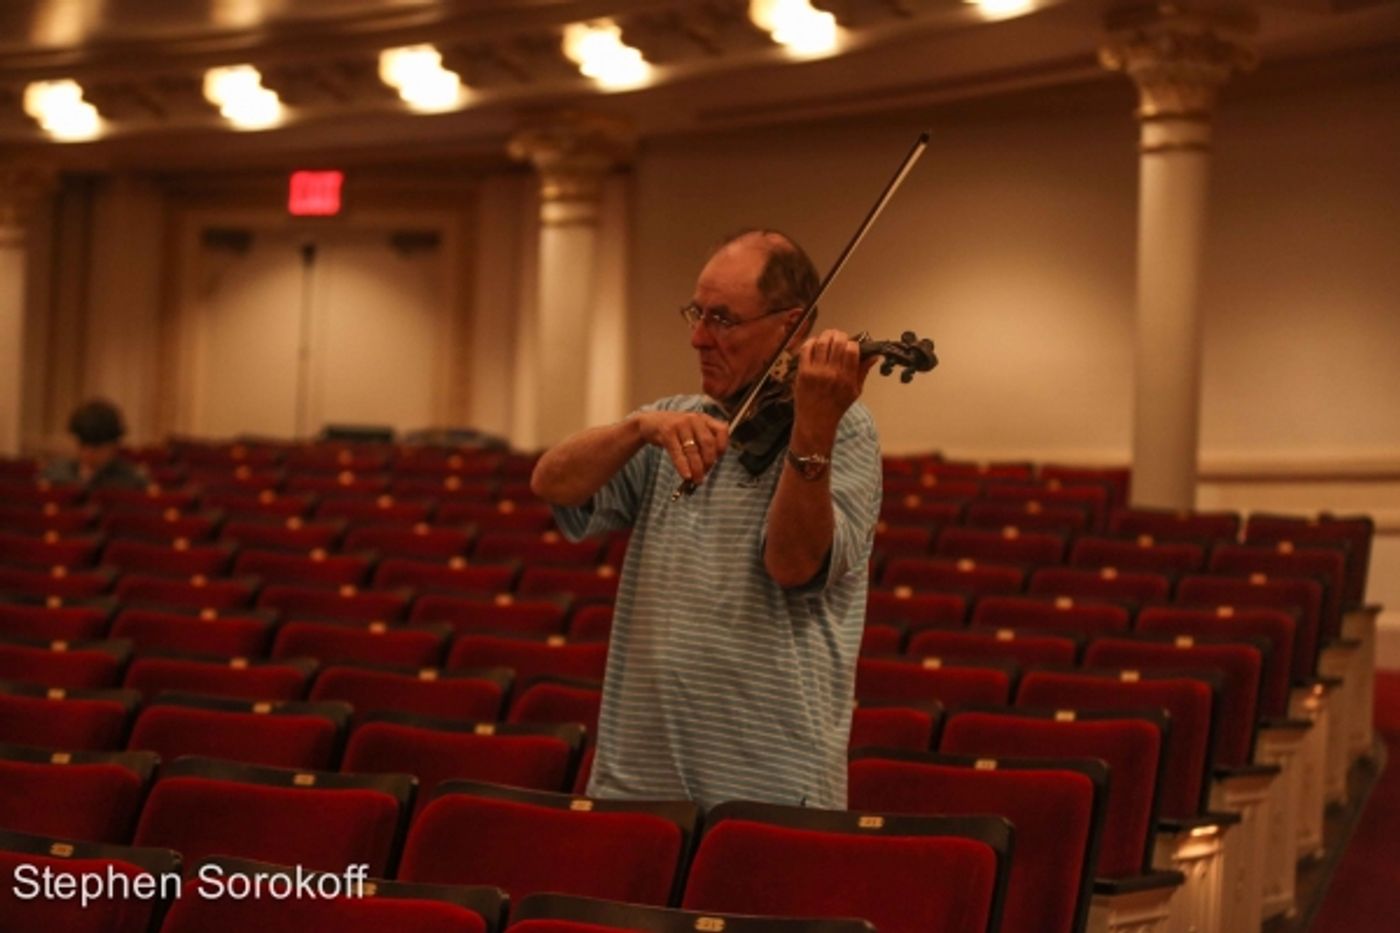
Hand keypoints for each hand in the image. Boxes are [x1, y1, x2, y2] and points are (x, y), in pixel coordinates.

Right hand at [636, 410, 729, 482]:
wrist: (650, 423)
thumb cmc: (675, 431)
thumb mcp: (692, 431)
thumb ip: (703, 443)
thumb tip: (708, 468)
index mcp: (704, 418)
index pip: (722, 430)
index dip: (722, 447)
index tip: (717, 461)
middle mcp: (694, 419)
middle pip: (708, 443)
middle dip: (708, 462)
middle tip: (704, 475)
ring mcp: (680, 424)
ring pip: (693, 450)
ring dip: (696, 468)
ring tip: (696, 481)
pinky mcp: (667, 432)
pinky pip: (677, 452)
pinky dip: (683, 466)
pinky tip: (686, 476)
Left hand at [791, 329, 876, 446]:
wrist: (816, 421)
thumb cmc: (836, 407)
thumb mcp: (855, 391)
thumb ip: (863, 371)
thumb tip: (874, 356)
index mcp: (847, 378)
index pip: (852, 349)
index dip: (853, 343)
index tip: (851, 345)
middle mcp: (832, 373)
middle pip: (837, 342)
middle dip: (840, 335)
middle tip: (840, 338)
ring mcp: (816, 372)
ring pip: (821, 342)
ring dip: (826, 335)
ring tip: (829, 337)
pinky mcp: (803, 372)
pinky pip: (805, 350)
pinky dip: (811, 342)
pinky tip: (815, 343)